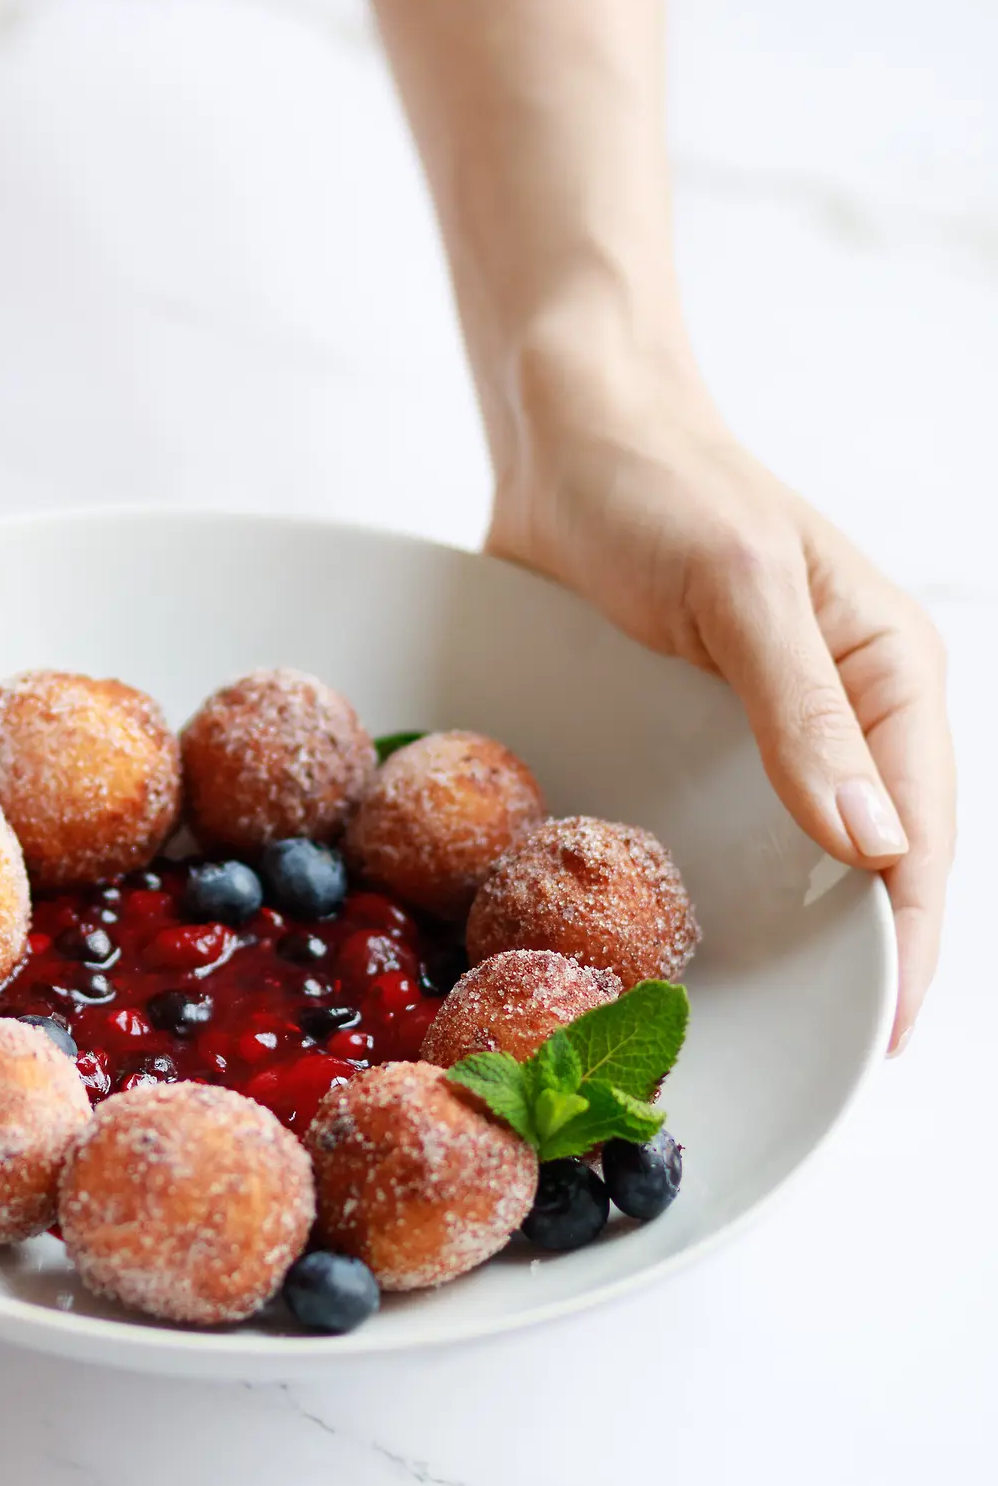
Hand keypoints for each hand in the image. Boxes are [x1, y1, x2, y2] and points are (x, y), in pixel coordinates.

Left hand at [486, 354, 953, 1052]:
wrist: (563, 431)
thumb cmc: (659, 483)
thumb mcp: (735, 587)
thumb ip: (801, 711)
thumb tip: (877, 848)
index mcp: (889, 670)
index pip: (922, 834)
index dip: (910, 940)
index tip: (886, 1034)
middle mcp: (843, 710)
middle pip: (872, 861)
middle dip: (855, 956)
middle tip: (815, 1054)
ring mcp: (767, 727)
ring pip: (798, 856)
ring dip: (785, 934)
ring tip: (753, 1027)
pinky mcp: (694, 732)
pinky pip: (721, 827)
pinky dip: (712, 886)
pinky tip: (678, 943)